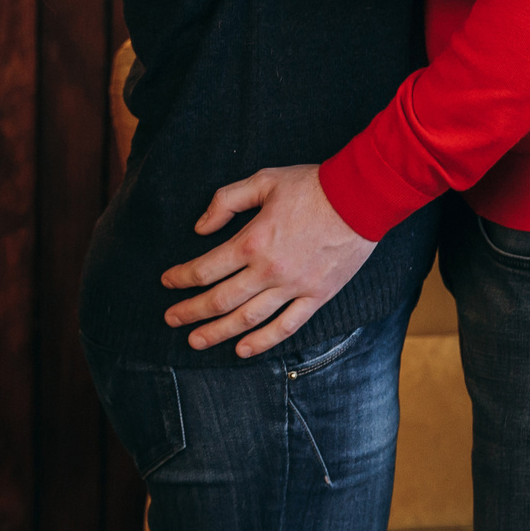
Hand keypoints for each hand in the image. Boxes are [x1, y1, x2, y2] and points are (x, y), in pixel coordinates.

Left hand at [159, 164, 377, 357]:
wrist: (362, 197)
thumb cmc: (312, 185)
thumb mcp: (264, 180)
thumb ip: (227, 201)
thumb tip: (200, 227)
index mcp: (252, 241)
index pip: (205, 269)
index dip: (181, 277)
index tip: (168, 281)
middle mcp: (268, 270)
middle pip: (220, 300)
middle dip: (190, 312)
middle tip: (171, 319)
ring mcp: (294, 287)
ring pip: (247, 319)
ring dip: (217, 333)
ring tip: (195, 341)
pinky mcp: (317, 296)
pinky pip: (286, 327)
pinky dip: (262, 342)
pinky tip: (242, 350)